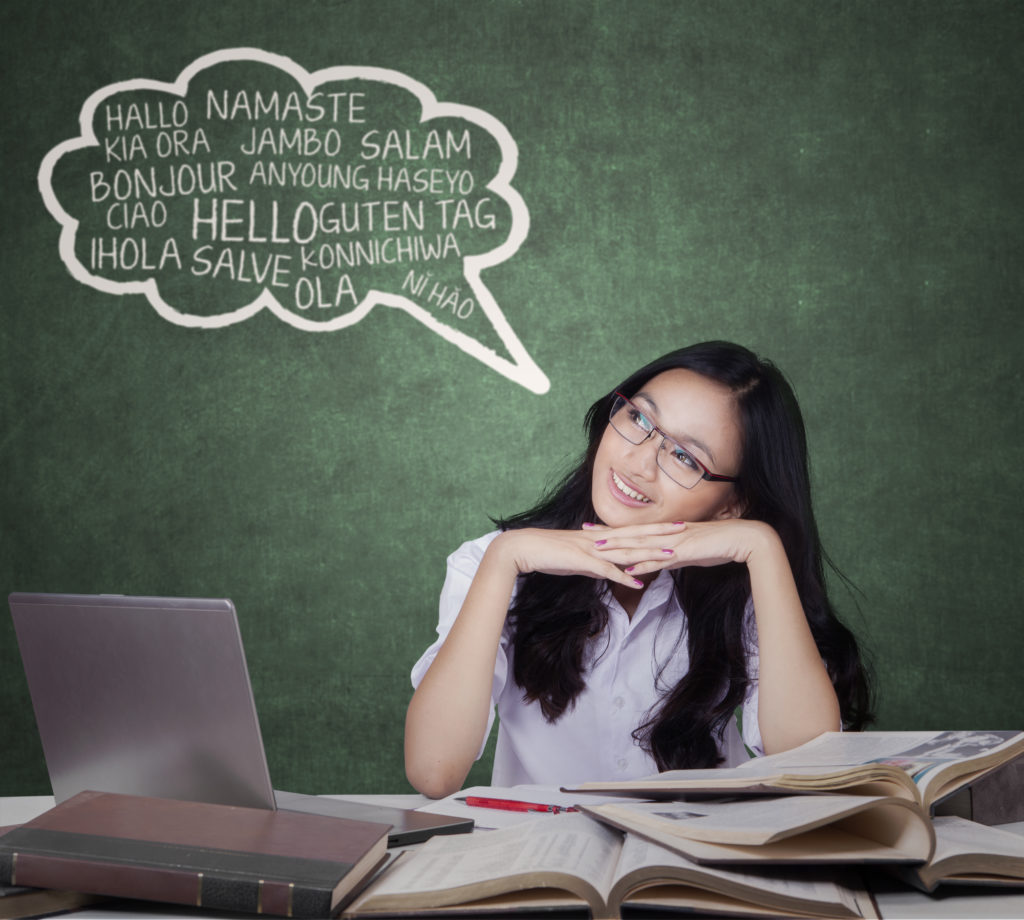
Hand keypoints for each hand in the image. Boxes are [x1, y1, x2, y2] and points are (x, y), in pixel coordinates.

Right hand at [489, 524, 688, 589]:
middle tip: (684, 528)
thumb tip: (604, 569)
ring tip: (671, 554)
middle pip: (635, 534)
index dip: (653, 526)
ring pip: (626, 550)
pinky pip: (608, 570)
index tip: (672, 523)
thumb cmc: (547, 553)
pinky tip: (640, 581)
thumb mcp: (575, 557)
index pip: (632, 529)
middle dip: (660, 532)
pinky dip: (624, 575)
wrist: (525, 548)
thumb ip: (592, 561)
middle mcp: (599, 540)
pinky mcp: (583, 562)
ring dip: (649, 553)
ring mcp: (592, 550)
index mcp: (599, 536)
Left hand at [591, 518, 778, 576]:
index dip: (614, 529)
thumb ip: (676, 557)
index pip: (635, 530)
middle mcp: (667, 533)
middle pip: (631, 534)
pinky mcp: (685, 552)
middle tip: (584, 532)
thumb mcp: (692, 552)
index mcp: (668, 531)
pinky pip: (661, 560)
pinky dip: (644, 565)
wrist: (745, 538)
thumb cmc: (721, 545)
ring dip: (619, 548)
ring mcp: (675, 542)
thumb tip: (662, 564)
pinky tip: (629, 570)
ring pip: (641, 545)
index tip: (594, 528)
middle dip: (607, 534)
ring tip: (597, 549)